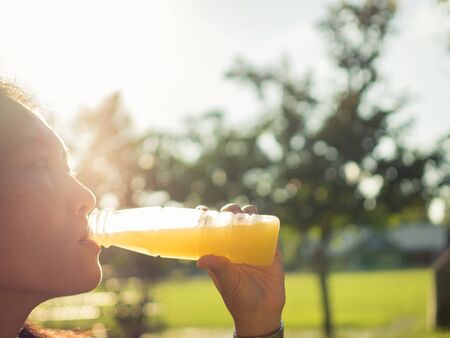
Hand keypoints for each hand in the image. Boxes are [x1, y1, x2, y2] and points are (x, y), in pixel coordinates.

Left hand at [196, 203, 284, 336]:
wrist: (263, 311)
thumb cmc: (239, 298)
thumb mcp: (227, 281)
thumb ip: (218, 268)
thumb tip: (200, 260)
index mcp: (221, 251)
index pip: (211, 229)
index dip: (206, 217)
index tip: (201, 210)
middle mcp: (236, 245)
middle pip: (232, 220)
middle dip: (230, 210)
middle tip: (229, 213)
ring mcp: (253, 246)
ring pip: (251, 221)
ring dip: (249, 212)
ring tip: (246, 213)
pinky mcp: (270, 250)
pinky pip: (269, 232)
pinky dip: (266, 223)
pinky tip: (263, 219)